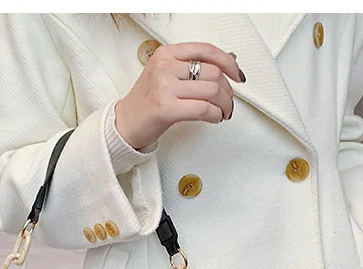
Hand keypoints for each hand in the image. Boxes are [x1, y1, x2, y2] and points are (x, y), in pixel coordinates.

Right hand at [114, 42, 244, 150]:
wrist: (124, 124)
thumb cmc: (145, 103)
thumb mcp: (165, 76)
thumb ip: (191, 68)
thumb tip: (227, 64)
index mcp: (166, 54)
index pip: (206, 50)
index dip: (228, 62)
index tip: (237, 75)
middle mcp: (165, 67)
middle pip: (213, 72)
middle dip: (228, 91)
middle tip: (228, 102)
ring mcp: (164, 87)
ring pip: (211, 91)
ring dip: (224, 105)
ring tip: (223, 112)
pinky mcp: (166, 108)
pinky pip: (203, 109)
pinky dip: (215, 115)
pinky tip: (215, 118)